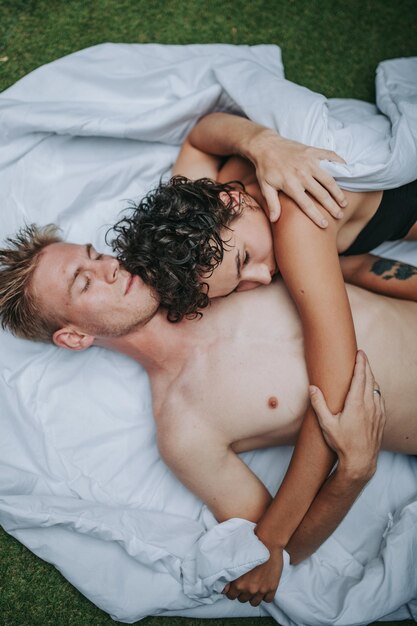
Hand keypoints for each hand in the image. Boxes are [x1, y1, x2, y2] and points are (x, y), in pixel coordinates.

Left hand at [223, 544, 282, 605]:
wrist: (268, 542)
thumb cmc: (251, 548)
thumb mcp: (236, 561)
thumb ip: (229, 576)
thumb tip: (224, 589)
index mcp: (238, 584)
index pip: (231, 596)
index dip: (232, 591)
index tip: (235, 587)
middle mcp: (249, 589)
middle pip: (242, 600)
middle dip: (242, 593)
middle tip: (245, 585)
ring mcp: (261, 590)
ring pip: (254, 602)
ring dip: (253, 596)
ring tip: (254, 587)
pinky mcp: (272, 588)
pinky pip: (267, 600)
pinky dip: (265, 595)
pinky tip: (263, 587)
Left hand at [247, 129, 346, 225]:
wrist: (266, 145)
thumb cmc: (265, 168)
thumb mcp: (265, 187)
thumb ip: (272, 203)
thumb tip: (274, 220)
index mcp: (290, 184)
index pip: (306, 204)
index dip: (316, 216)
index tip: (324, 225)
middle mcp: (302, 174)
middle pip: (321, 194)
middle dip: (331, 207)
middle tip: (339, 215)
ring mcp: (309, 162)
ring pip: (328, 179)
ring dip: (338, 191)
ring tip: (343, 202)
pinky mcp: (312, 151)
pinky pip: (329, 157)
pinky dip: (339, 162)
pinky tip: (346, 170)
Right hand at [309, 350, 385, 479]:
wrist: (361, 461)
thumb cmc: (342, 443)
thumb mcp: (326, 424)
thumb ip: (318, 404)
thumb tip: (312, 387)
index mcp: (356, 404)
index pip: (360, 377)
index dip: (360, 363)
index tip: (360, 352)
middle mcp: (369, 405)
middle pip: (370, 379)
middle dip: (366, 365)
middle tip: (362, 355)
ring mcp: (377, 412)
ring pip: (376, 388)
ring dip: (371, 377)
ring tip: (365, 371)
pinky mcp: (381, 419)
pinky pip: (380, 398)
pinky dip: (375, 389)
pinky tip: (372, 390)